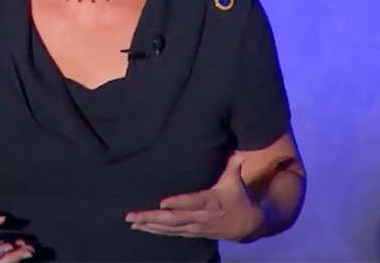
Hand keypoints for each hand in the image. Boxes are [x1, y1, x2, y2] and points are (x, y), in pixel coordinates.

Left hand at [125, 153, 264, 241]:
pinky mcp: (191, 232)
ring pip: (169, 228)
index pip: (192, 202)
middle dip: (152, 217)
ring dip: (149, 225)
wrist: (248, 227)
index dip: (178, 204)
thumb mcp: (236, 181)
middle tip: (132, 215)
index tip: (162, 203)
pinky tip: (139, 228)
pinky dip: (155, 231)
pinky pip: (171, 233)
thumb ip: (232, 162)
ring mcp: (194, 227)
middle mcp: (200, 216)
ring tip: (131, 221)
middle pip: (174, 219)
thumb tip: (236, 146)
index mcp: (211, 202)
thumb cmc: (238, 199)